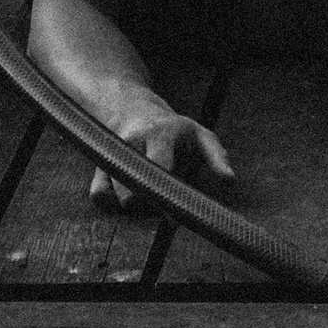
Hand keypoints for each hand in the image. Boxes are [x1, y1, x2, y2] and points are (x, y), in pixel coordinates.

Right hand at [86, 101, 235, 210]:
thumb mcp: (200, 136)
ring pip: (119, 199)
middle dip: (151, 209)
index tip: (175, 218)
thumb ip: (217, 157)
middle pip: (135, 193)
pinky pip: (99, 197)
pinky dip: (112, 205)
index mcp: (160, 135)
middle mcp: (132, 142)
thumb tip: (230, 181)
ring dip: (137, 208)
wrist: (133, 110)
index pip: (160, 169)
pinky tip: (129, 197)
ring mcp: (113, 154)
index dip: (167, 196)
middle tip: (166, 210)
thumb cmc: (175, 132)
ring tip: (152, 197)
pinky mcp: (98, 166)